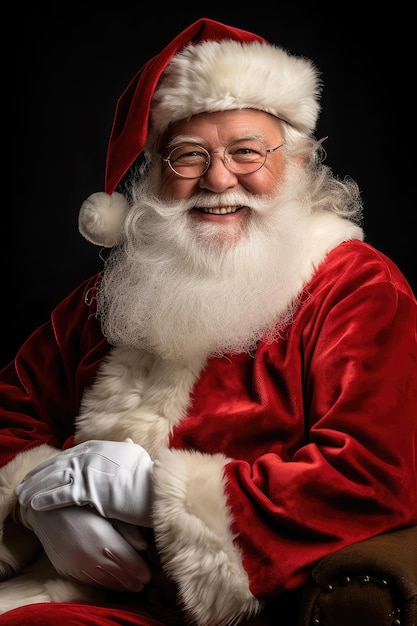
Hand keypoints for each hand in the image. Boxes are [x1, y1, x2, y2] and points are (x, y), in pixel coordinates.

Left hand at [16, 439, 153, 525]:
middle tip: (25, 483)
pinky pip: (61, 495)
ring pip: (55, 479)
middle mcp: (90, 456)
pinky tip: (34, 505)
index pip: (70, 454)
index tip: (43, 470)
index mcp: (100, 447)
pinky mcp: (87, 490)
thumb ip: (128, 449)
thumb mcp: (137, 456)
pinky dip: (45, 499)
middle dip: (39, 474)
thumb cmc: (147, 475)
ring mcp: (88, 472)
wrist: (154, 488)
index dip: (54, 463)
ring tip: (23, 496)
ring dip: (36, 488)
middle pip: (58, 465)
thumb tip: (128, 442)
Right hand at [17, 503, 150, 590]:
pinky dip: (102, 582)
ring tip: (131, 585)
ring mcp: (78, 565)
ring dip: (119, 584)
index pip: (130, 564)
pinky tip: (110, 581)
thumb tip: (144, 546)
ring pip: (104, 581)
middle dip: (133, 581)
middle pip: (118, 576)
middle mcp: (92, 557)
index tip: (148, 574)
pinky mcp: (66, 568)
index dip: (141, 571)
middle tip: (143, 583)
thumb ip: (127, 530)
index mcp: (105, 541)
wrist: (44, 508)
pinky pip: (89, 581)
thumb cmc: (80, 504)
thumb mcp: (107, 511)